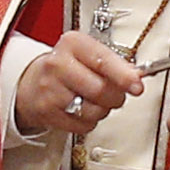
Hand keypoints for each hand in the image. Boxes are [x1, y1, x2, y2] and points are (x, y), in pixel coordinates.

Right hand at [14, 31, 142, 136]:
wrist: (32, 82)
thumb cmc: (66, 67)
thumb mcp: (89, 54)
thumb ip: (115, 64)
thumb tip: (136, 77)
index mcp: (72, 44)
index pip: (103, 61)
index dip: (123, 76)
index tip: (137, 86)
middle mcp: (58, 64)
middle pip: (100, 90)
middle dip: (115, 97)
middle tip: (114, 94)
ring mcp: (51, 89)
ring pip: (93, 110)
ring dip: (102, 110)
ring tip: (95, 100)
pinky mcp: (47, 112)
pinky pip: (83, 125)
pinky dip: (89, 121)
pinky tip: (82, 110)